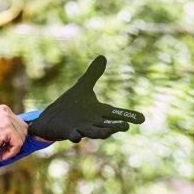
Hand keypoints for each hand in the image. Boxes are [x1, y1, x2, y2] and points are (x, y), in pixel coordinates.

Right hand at [0, 104, 27, 160]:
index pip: (20, 125)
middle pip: (24, 130)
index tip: (4, 146)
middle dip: (16, 143)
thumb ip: (7, 128)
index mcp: (4, 109)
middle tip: (3, 151)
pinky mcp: (6, 129)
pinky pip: (18, 144)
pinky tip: (1, 155)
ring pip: (22, 138)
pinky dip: (11, 153)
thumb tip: (22, 137)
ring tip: (0, 153)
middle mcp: (7, 111)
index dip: (15, 138)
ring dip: (13, 149)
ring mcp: (7, 119)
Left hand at [31, 57, 145, 142]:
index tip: (142, 119)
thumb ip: (93, 74)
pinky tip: (76, 136)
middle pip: (107, 125)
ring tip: (107, 133)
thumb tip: (102, 57)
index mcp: (98, 112)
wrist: (51, 119)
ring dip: (100, 133)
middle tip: (125, 126)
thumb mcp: (82, 87)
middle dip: (116, 126)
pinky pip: (73, 136)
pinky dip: (75, 136)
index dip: (129, 116)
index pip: (116, 113)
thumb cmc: (69, 106)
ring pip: (93, 132)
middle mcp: (93, 122)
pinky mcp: (68, 132)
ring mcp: (81, 128)